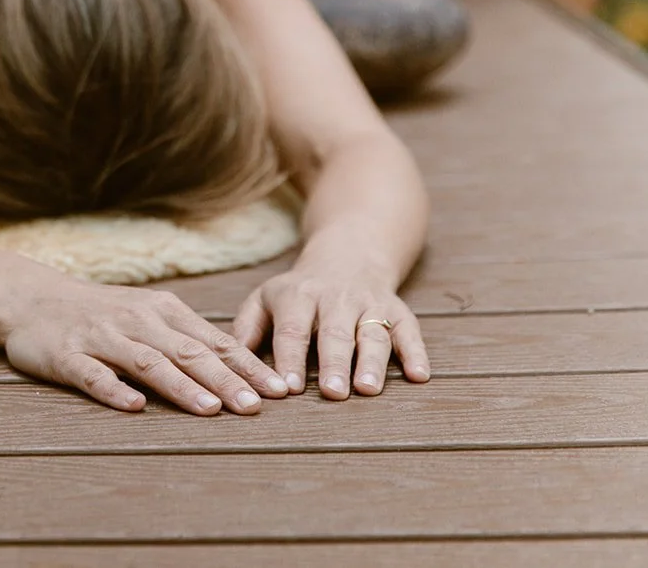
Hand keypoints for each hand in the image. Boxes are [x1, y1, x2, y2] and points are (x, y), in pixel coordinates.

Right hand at [3, 281, 293, 413]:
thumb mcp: (148, 315)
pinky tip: (134, 407)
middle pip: (187, 352)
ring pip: (147, 362)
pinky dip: (114, 390)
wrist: (32, 297)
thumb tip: (242, 370)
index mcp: (162, 311)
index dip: (246, 367)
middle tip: (255, 406)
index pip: (213, 341)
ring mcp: (100, 337)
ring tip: (210, 409)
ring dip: (180, 386)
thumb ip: (187, 339)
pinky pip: (93, 375)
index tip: (279, 391)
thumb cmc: (101, 312)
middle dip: (224, 379)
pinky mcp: (66, 355)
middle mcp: (136, 321)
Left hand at [233, 265, 430, 399]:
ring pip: (373, 333)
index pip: (292, 329)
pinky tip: (419, 376)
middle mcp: (336, 298)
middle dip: (333, 363)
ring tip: (368, 389)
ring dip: (372, 362)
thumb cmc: (299, 290)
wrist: (348, 254)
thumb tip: (228, 360)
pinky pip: (410, 331)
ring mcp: (370, 303)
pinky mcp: (398, 310)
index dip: (290, 358)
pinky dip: (416, 353)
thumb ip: (247, 327)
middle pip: (335, 333)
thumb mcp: (266, 297)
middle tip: (332, 393)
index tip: (287, 387)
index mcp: (299, 295)